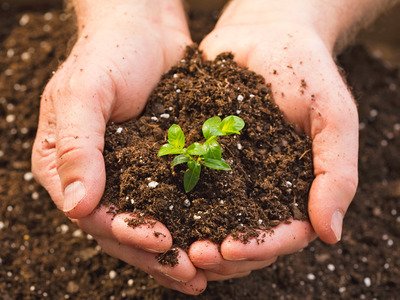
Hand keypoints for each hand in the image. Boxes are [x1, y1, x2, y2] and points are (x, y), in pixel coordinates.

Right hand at [32, 1, 205, 293]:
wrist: (144, 28)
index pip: (96, 215)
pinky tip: (217, 235)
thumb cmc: (108, 54)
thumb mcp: (83, 93)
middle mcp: (98, 176)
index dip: (128, 234)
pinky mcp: (162, 163)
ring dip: (179, 247)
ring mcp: (131, 172)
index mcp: (68, 166)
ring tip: (207, 269)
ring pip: (154, 220)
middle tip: (193, 274)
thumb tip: (77, 207)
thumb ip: (77, 147)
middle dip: (158, 254)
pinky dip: (194, 219)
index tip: (163, 244)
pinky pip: (177, 198)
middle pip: (126, 227)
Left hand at [190, 0, 357, 279]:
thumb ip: (336, 173)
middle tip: (194, 255)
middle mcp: (260, 192)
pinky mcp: (199, 158)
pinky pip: (185, 185)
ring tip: (170, 243)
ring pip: (211, 222)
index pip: (283, 235)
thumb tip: (330, 235)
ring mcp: (227, 178)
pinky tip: (153, 211)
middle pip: (244, 239)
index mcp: (295, 192)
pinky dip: (171, 204)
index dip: (258, 247)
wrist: (266, 36)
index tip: (229, 248)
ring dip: (192, 238)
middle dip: (220, 254)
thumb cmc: (306, 74)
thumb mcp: (333, 118)